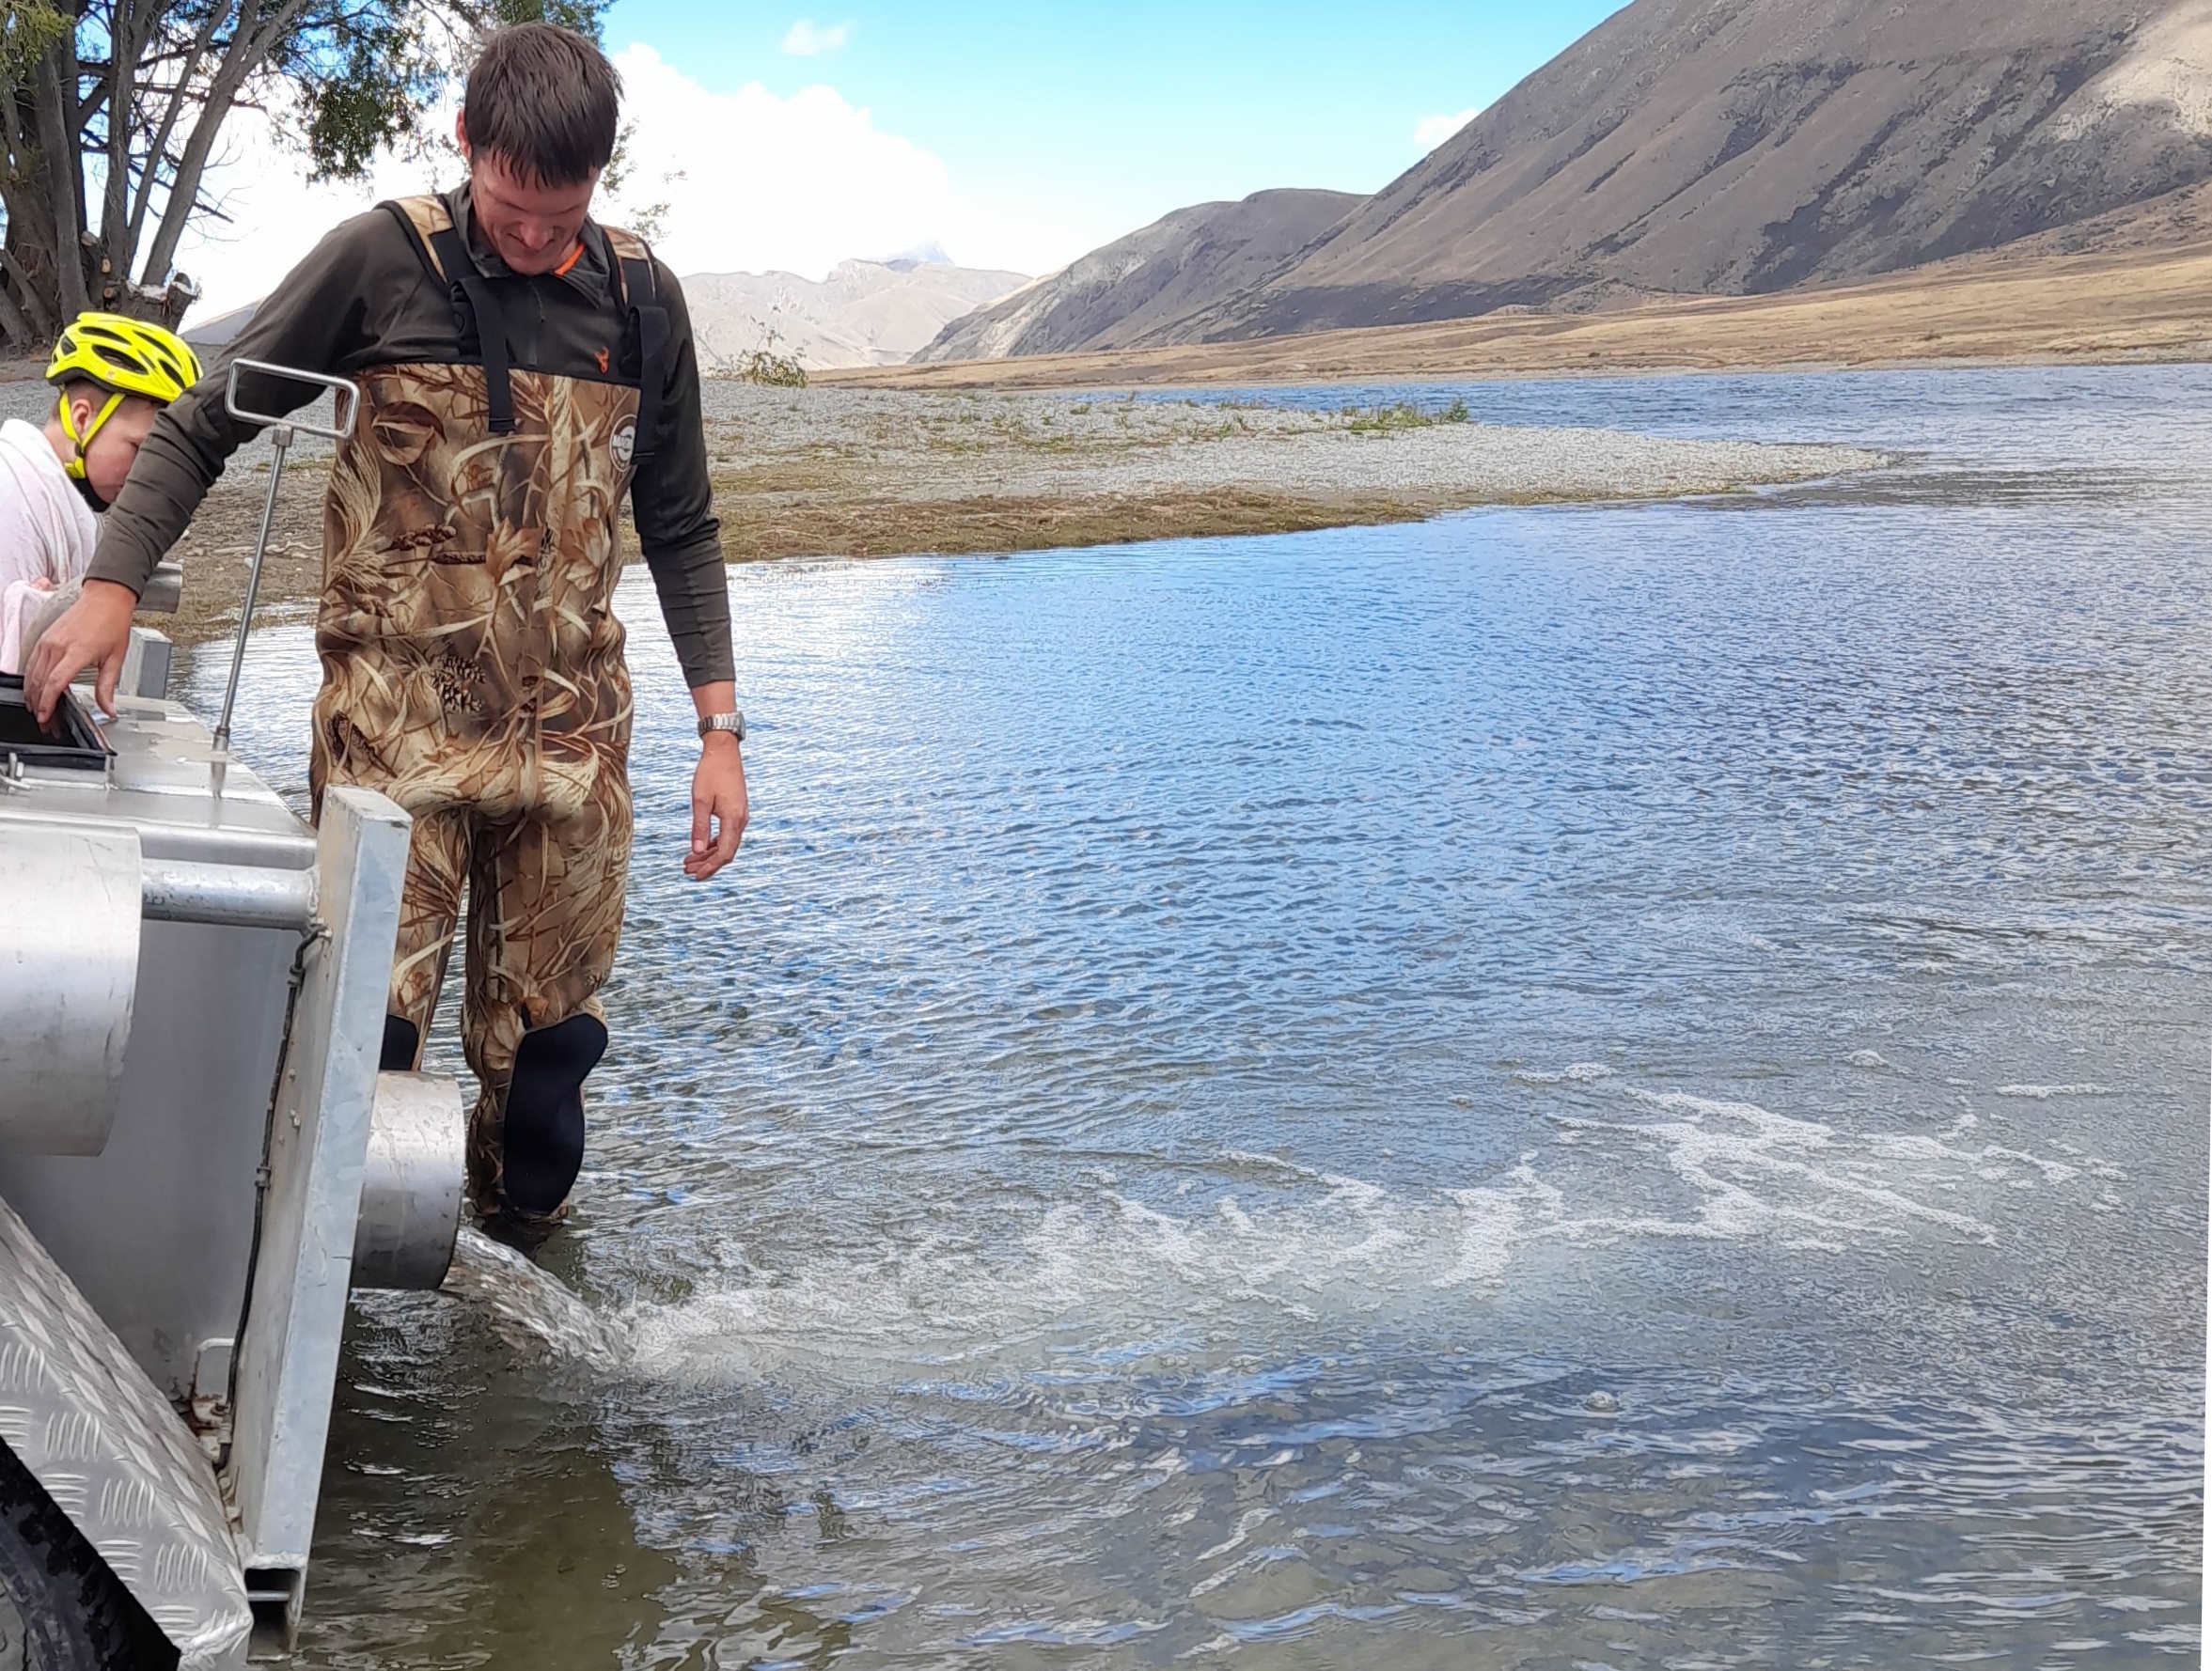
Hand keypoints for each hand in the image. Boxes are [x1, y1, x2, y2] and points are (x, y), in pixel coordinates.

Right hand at [26, 579, 135, 723]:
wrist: (105, 599)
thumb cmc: (112, 625)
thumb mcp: (116, 659)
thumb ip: (107, 687)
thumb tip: (108, 709)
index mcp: (78, 652)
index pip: (56, 682)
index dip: (48, 703)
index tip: (46, 717)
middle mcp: (58, 646)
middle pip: (41, 681)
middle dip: (39, 705)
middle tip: (44, 722)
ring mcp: (49, 641)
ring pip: (33, 673)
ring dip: (32, 694)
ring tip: (36, 710)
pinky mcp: (45, 639)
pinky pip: (32, 662)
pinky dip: (31, 679)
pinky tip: (34, 690)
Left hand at [686, 732, 747, 880]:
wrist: (723, 752)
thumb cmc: (710, 773)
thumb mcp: (700, 800)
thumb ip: (699, 827)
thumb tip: (696, 851)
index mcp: (733, 819)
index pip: (724, 853)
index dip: (710, 867)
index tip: (696, 876)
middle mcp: (740, 820)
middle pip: (726, 852)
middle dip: (707, 864)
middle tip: (687, 871)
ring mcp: (740, 816)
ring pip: (726, 844)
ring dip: (708, 854)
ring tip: (689, 861)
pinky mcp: (736, 811)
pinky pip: (727, 834)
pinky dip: (713, 843)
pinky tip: (700, 847)